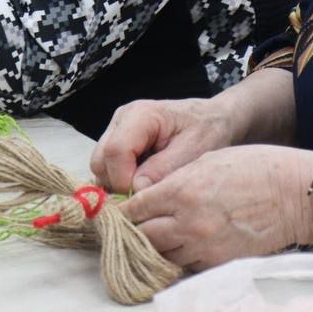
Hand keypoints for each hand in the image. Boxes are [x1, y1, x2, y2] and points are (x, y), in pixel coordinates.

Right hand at [91, 97, 235, 193]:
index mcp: (141, 115)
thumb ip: (162, 170)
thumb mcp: (192, 152)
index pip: (115, 152)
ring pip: (99, 166)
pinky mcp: (118, 139)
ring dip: (118, 183)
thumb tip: (135, 191)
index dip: (124, 180)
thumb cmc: (207, 131)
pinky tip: (144, 181)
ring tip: (148, 186)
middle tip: (147, 194)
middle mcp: (122, 118)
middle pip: (100, 160)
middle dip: (118, 184)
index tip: (146, 196)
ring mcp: (117, 128)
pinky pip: (107, 167)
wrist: (213, 118)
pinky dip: (120, 179)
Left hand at [122, 145, 310, 270]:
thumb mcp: (207, 161)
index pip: (136, 208)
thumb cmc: (254, 167)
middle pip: (143, 236)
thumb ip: (175, 179)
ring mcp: (204, 246)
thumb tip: (150, 195)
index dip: (124, 211)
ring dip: (155, 247)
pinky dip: (179, 258)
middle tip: (129, 228)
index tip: (117, 212)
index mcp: (182, 189)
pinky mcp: (219, 263)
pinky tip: (180, 247)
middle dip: (134, 231)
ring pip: (162, 255)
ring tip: (152, 238)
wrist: (294, 194)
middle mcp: (188, 221)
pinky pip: (187, 266)